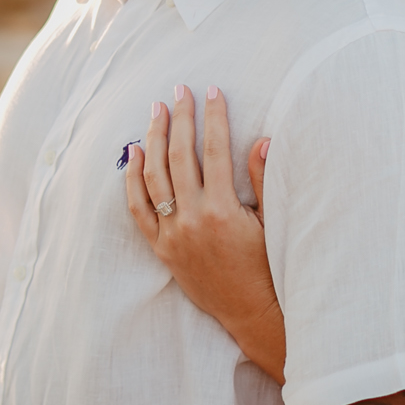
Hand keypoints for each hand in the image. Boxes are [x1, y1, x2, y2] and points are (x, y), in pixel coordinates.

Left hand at [126, 84, 285, 381]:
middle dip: (180, 118)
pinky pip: (138, 209)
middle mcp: (192, 220)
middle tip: (180, 91)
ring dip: (154, 139)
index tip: (212, 91)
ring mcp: (173, 235)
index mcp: (222, 210)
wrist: (251, 313)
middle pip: (180, 156)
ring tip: (156, 111)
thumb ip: (262, 181)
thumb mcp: (271, 222)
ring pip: (154, 177)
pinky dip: (132, 179)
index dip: (213, 117)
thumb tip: (263, 140)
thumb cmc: (267, 267)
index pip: (214, 150)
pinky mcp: (161, 249)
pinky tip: (134, 154)